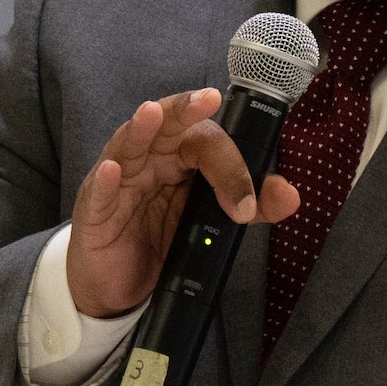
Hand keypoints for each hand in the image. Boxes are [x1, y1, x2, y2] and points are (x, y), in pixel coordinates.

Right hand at [67, 88, 299, 317]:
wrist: (120, 285)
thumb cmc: (162, 239)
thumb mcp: (210, 223)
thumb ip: (251, 205)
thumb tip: (291, 195)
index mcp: (178, 156)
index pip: (205, 139)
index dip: (231, 164)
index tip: (248, 206)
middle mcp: (149, 159)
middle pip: (166, 124)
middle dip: (184, 109)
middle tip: (207, 100)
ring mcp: (119, 181)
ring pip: (128, 145)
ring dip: (140, 128)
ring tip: (152, 114)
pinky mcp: (95, 211)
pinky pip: (100, 191)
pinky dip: (106, 180)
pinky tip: (113, 170)